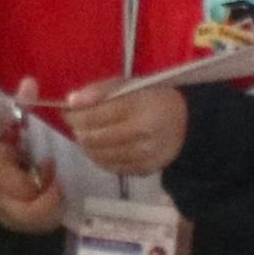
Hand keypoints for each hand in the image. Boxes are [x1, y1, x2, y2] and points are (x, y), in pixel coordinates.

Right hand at [0, 107, 66, 236]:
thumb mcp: (4, 125)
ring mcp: (3, 216)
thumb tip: (31, 82)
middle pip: (30, 213)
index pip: (24, 188)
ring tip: (54, 190)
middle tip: (58, 184)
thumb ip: (19, 106)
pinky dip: (47, 215)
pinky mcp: (12, 224)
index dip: (43, 179)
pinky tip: (48, 199)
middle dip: (50, 200)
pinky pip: (36, 227)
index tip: (49, 162)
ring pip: (35, 223)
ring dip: (51, 208)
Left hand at [59, 72, 189, 179]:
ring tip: (88, 133)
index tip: (67, 110)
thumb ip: (100, 90)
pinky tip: (102, 146)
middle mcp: (143, 134)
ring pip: (98, 155)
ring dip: (87, 145)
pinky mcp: (144, 170)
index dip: (74, 115)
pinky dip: (100, 157)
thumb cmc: (153, 97)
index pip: (93, 116)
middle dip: (78, 130)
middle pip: (92, 138)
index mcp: (140, 106)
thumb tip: (71, 101)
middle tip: (76, 123)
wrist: (187, 123)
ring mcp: (144, 155)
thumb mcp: (130, 84)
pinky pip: (110, 167)